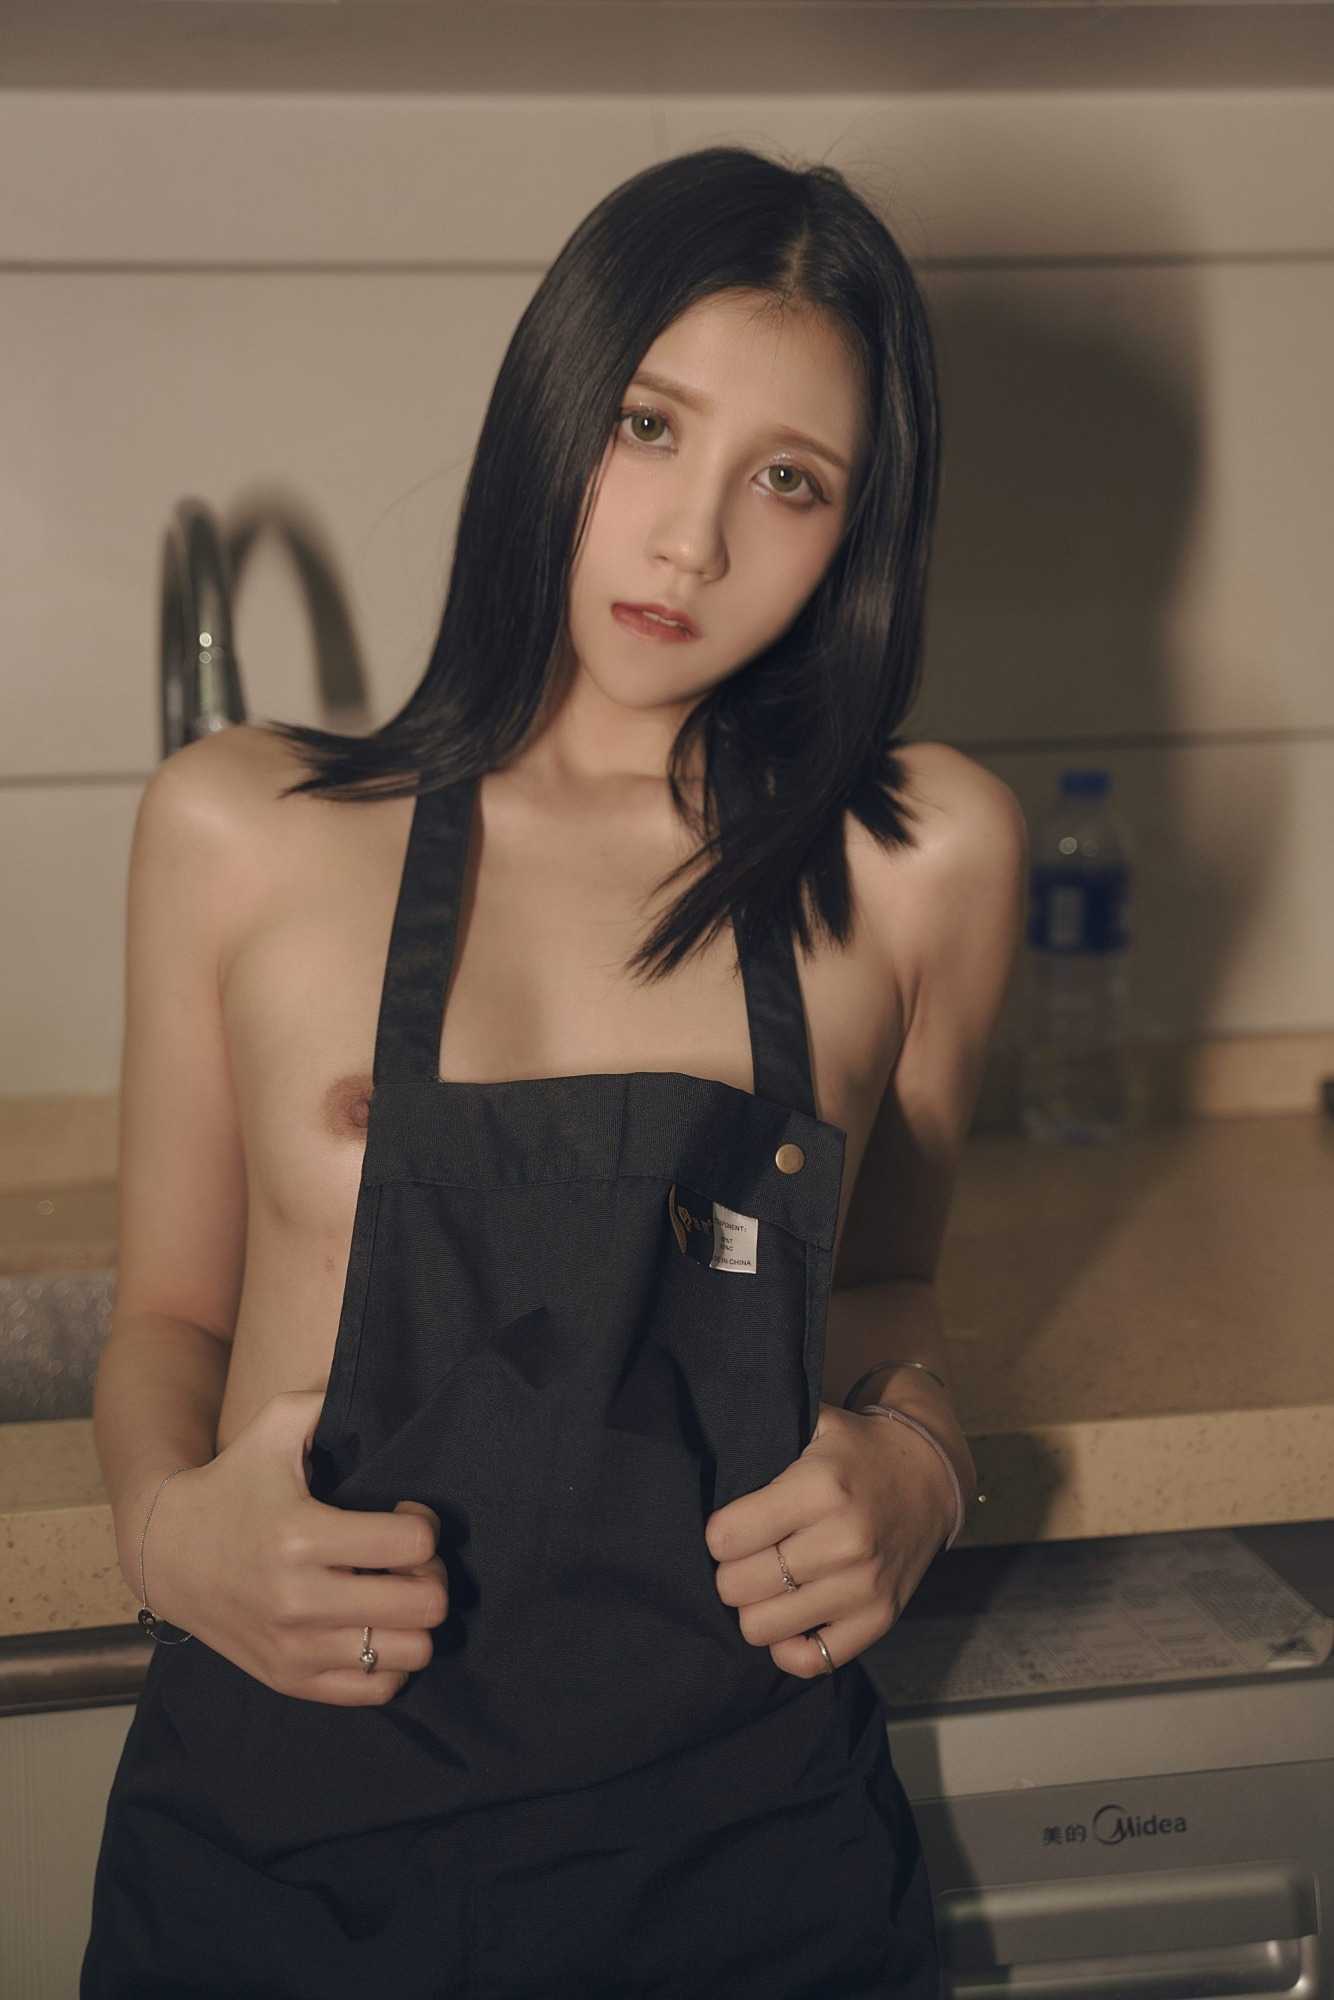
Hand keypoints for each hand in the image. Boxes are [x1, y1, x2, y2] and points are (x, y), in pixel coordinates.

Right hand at [135, 1389, 449, 1705]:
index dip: (424, 1524)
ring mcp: (294, 1648)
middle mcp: (298, 1600)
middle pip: (423, 1604)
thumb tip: (368, 1382)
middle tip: (410, 1559)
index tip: (406, 1513)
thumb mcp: (272, 1428)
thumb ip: (323, 1401)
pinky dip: (391, 1661)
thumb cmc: (233, 1483)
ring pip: (409, 1653)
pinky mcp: (290, 1679)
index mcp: (301, 1536)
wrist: (167, 1552)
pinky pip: (377, 1690)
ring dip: (416, 1622)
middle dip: (432, 1574)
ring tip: (396, 1594)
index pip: (411, 1544)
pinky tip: (375, 1628)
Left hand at [703, 1401, 955, 1677]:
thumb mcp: (811, 1422)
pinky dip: (788, 1646)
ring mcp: (865, 1586)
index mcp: (821, 1487)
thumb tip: (706, 1456)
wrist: (929, 1475)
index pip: (727, 1537)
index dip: (717, 1534)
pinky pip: (811, 1661)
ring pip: (762, 1628)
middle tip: (744, 1555)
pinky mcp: (880, 1619)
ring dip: (754, 1607)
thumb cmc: (854, 1451)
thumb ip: (760, 1433)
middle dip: (729, 1572)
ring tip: (765, 1582)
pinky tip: (788, 1614)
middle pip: (738, 1586)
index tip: (727, 1527)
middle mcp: (845, 1541)